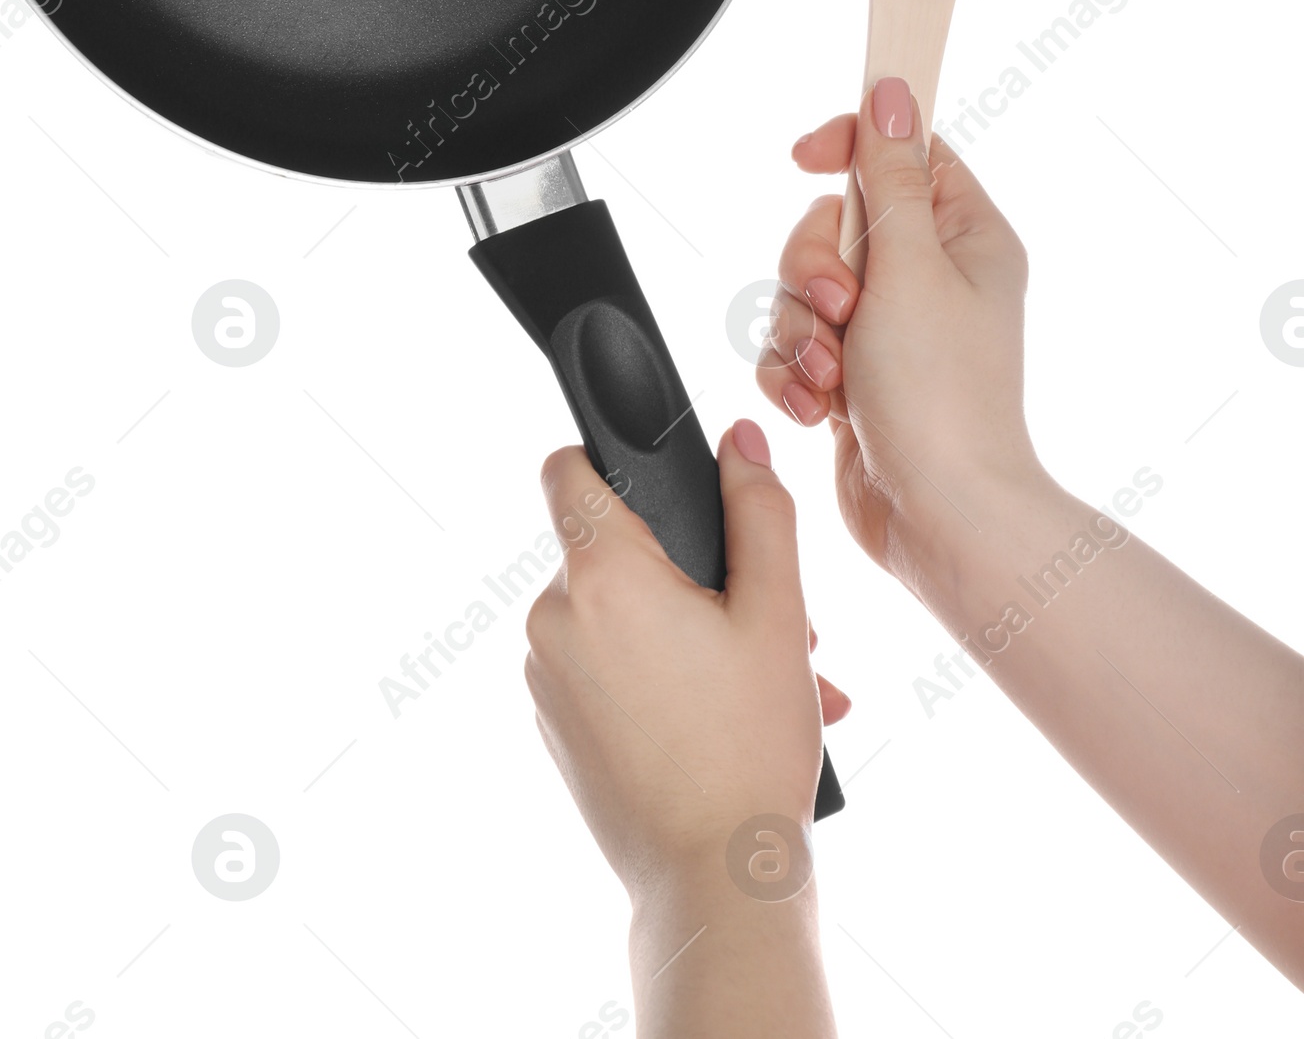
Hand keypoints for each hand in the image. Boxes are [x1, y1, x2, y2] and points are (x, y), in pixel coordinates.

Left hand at [525, 422, 847, 1035]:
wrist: (714, 882)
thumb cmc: (749, 750)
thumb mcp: (778, 616)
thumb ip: (759, 510)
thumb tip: (739, 440)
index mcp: (601, 576)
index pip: (567, 469)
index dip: (608, 457)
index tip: (657, 484)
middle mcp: (552, 619)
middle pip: (611, 549)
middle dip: (686, 571)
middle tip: (766, 621)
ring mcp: (544, 677)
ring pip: (614, 614)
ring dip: (683, 630)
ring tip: (761, 683)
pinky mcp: (552, 724)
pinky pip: (601, 667)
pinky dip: (656, 674)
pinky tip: (723, 715)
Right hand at [757, 77, 1040, 570]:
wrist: (940, 519)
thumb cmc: (944, 399)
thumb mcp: (910, 266)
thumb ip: (890, 176)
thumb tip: (892, 92)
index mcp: (964, 237)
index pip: (902, 151)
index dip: (849, 147)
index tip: (806, 159)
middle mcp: (928, 278)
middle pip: (833, 222)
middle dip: (814, 268)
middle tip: (843, 307)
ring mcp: (889, 331)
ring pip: (801, 288)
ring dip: (802, 333)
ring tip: (833, 375)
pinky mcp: (853, 378)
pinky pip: (793, 347)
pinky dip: (795, 376)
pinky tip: (819, 410)